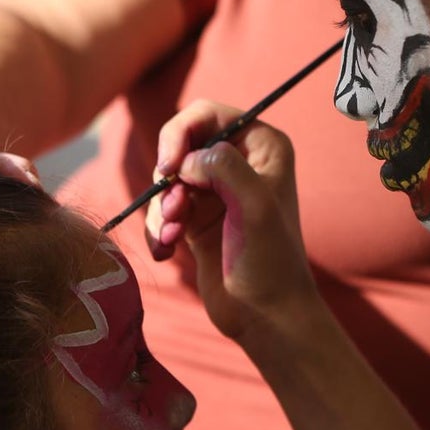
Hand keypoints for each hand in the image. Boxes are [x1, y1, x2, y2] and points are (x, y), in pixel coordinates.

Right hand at [147, 100, 315, 342]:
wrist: (265, 316)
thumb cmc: (270, 261)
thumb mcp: (255, 206)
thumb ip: (224, 168)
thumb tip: (187, 160)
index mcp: (263, 146)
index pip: (207, 114)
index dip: (180, 134)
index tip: (169, 168)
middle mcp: (240, 161)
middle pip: (180, 144)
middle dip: (169, 179)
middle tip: (173, 212)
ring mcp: (217, 190)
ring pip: (167, 180)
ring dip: (161, 209)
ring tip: (172, 238)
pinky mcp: (197, 218)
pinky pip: (162, 209)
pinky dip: (159, 228)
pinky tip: (166, 251)